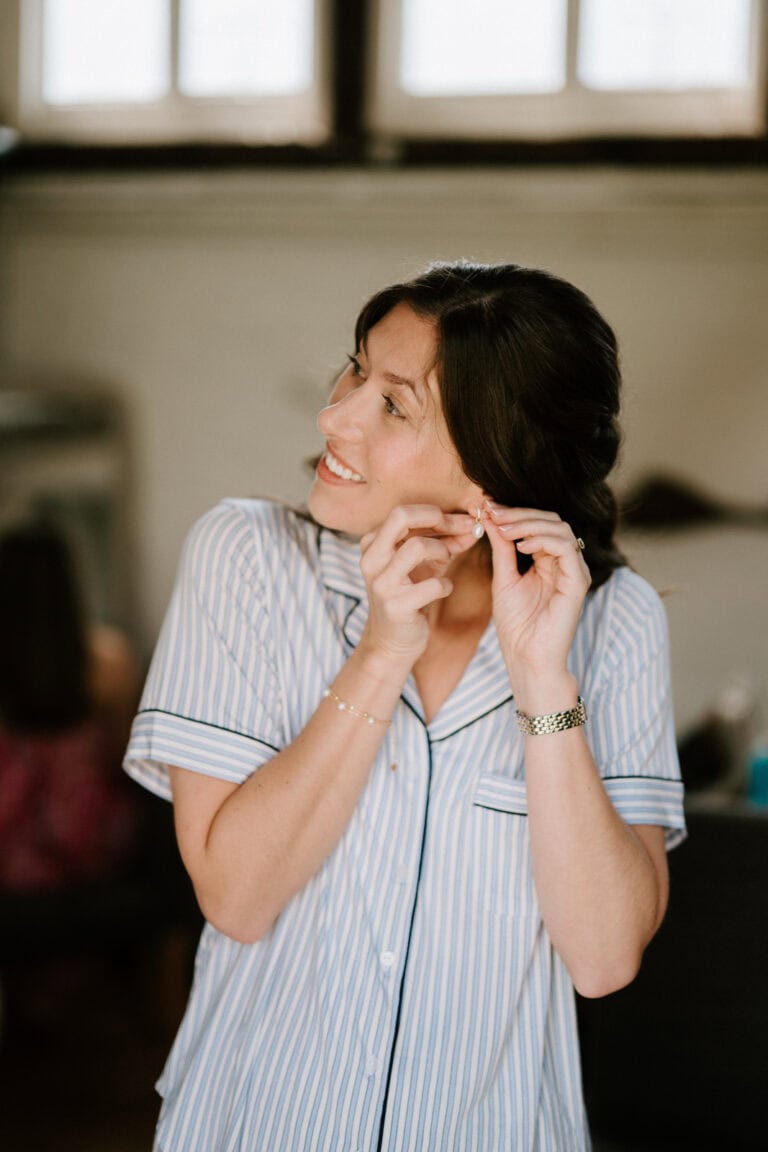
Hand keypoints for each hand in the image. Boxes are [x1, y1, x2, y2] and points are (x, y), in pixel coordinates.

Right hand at [358, 504, 476, 664]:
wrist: (391, 643)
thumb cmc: (409, 597)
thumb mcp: (423, 565)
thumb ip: (445, 543)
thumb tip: (473, 524)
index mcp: (372, 544)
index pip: (403, 512)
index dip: (436, 513)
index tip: (462, 521)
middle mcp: (372, 560)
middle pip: (401, 516)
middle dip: (438, 519)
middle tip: (460, 530)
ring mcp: (382, 583)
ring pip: (417, 547)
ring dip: (443, 551)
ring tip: (446, 563)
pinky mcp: (396, 606)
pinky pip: (433, 584)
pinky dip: (446, 585)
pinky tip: (443, 589)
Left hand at [484, 504, 590, 704]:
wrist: (527, 658)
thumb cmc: (516, 625)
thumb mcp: (503, 578)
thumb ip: (502, 547)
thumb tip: (492, 516)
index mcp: (548, 561)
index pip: (538, 523)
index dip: (513, 512)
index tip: (487, 506)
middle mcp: (564, 563)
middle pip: (551, 520)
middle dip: (519, 513)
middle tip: (493, 512)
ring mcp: (574, 571)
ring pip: (560, 528)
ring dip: (529, 523)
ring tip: (503, 529)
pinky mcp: (578, 582)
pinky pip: (566, 548)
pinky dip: (543, 540)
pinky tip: (521, 545)